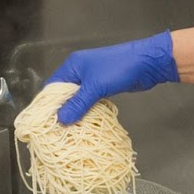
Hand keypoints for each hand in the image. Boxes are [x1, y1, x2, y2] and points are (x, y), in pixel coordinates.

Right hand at [48, 31, 177, 124]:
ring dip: (76, 111)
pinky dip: (88, 110)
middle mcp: (80, 71)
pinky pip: (90, 100)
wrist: (147, 63)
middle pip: (65, 94)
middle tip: (58, 129)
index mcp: (72, 65)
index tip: (46, 122)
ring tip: (70, 129)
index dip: (49, 104)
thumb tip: (60, 120)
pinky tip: (86, 122)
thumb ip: (78, 104)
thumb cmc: (119, 68)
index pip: (53, 86)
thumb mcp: (95, 87)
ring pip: (79, 98)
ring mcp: (92, 79)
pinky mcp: (103, 86)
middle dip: (63, 110)